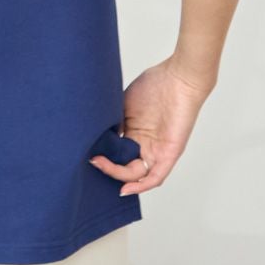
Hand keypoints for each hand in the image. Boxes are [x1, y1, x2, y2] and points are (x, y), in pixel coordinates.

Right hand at [89, 57, 213, 195]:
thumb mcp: (125, 102)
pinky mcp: (170, 153)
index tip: (86, 152)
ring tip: (100, 164)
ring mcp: (157, 150)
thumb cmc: (156, 84)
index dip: (103, 157)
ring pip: (137, 175)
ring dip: (117, 175)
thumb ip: (113, 120)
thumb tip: (97, 133)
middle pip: (125, 167)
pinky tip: (125, 188)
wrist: (178, 76)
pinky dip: (141, 187)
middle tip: (91, 159)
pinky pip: (155, 177)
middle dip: (106, 168)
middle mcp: (146, 145)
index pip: (118, 155)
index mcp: (136, 134)